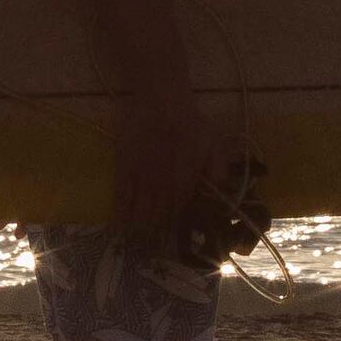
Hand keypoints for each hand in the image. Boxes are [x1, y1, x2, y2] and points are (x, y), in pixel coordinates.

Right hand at [112, 83, 214, 238]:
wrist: (162, 101)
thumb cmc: (189, 121)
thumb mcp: (214, 143)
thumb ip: (218, 171)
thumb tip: (220, 196)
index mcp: (186, 182)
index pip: (180, 212)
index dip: (176, 223)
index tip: (172, 232)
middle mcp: (164, 186)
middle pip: (159, 216)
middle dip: (157, 229)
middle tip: (154, 239)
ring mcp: (142, 179)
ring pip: (141, 211)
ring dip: (140, 226)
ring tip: (138, 236)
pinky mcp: (124, 169)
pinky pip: (122, 197)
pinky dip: (121, 213)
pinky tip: (120, 224)